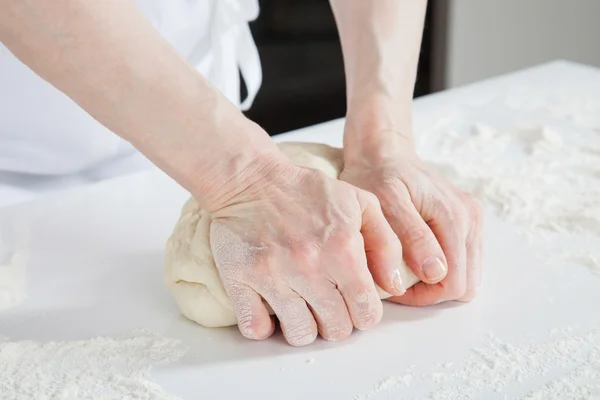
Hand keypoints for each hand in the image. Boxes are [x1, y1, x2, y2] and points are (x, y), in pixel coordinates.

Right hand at [208, 153, 404, 345]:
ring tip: (301, 305)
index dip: (364, 312)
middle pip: (336, 330)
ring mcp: (272, 276)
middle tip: (328, 302)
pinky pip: (255, 328)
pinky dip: (263, 325)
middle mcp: (308, 266)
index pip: (366, 313)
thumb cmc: (305, 192)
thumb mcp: (359, 203)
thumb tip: (395, 285)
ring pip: (300, 334)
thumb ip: (386, 243)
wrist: (250, 179)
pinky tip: (270, 306)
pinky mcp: (239, 280)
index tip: (354, 303)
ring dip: (304, 325)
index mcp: (342, 249)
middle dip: (337, 320)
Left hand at [340, 134, 482, 305]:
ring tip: (404, 269)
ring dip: (437, 281)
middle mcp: (471, 218)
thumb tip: (437, 272)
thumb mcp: (386, 203)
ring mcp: (472, 219)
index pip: (454, 283)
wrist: (384, 152)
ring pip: (467, 275)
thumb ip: (413, 236)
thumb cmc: (377, 176)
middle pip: (465, 284)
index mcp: (455, 217)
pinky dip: (442, 268)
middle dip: (431, 291)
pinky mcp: (467, 219)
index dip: (424, 295)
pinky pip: (464, 260)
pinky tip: (416, 258)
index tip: (393, 284)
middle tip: (397, 279)